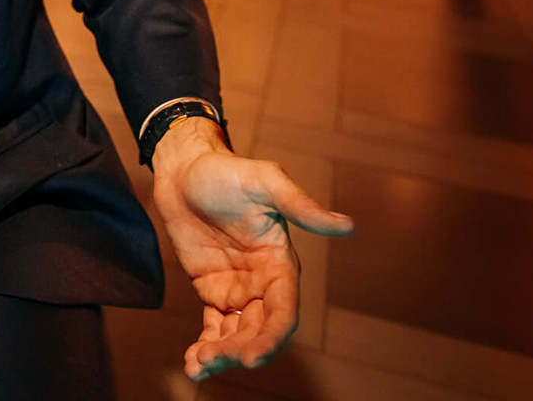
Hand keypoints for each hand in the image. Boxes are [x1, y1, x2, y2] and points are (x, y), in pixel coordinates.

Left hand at [151, 119, 353, 381]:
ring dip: (221, 355)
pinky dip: (206, 346)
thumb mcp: (265, 183)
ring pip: (237, 334)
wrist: (185, 168)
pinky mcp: (213, 290)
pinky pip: (214, 327)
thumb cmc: (228, 172)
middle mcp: (265, 283)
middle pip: (259, 329)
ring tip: (197, 365)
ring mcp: (239, 290)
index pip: (284, 311)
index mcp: (282, 264)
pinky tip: (193, 362)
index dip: (272, 336)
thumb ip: (300, 206)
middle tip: (212, 359)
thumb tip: (347, 225)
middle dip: (240, 350)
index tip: (252, 356)